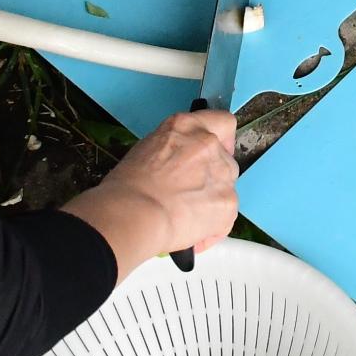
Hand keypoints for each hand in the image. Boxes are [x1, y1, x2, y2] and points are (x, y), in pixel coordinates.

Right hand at [63, 109, 238, 278]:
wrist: (134, 214)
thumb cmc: (127, 188)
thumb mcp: (147, 151)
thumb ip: (174, 150)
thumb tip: (179, 165)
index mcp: (186, 127)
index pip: (221, 122)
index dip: (222, 139)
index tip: (216, 152)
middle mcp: (209, 144)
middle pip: (225, 159)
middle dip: (212, 177)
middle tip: (190, 193)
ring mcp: (222, 173)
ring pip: (226, 188)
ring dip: (211, 201)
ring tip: (185, 217)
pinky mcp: (228, 202)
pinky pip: (225, 217)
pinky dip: (210, 228)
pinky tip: (189, 233)